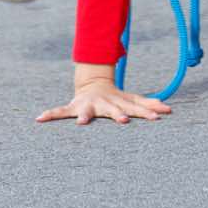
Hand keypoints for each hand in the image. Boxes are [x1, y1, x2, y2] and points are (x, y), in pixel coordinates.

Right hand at [37, 78, 171, 125]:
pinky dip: (50, 115)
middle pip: (112, 110)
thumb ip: (148, 105)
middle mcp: (104, 104)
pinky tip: (39, 119)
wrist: (92, 84)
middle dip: (117, 115)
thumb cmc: (115, 98)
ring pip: (86, 111)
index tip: (157, 118)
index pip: (135, 109)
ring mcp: (88, 106)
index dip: (146, 113)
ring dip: (84, 116)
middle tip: (123, 121)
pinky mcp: (73, 107)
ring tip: (80, 123)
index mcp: (118, 104)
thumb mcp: (131, 100)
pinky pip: (59, 112)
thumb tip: (169, 109)